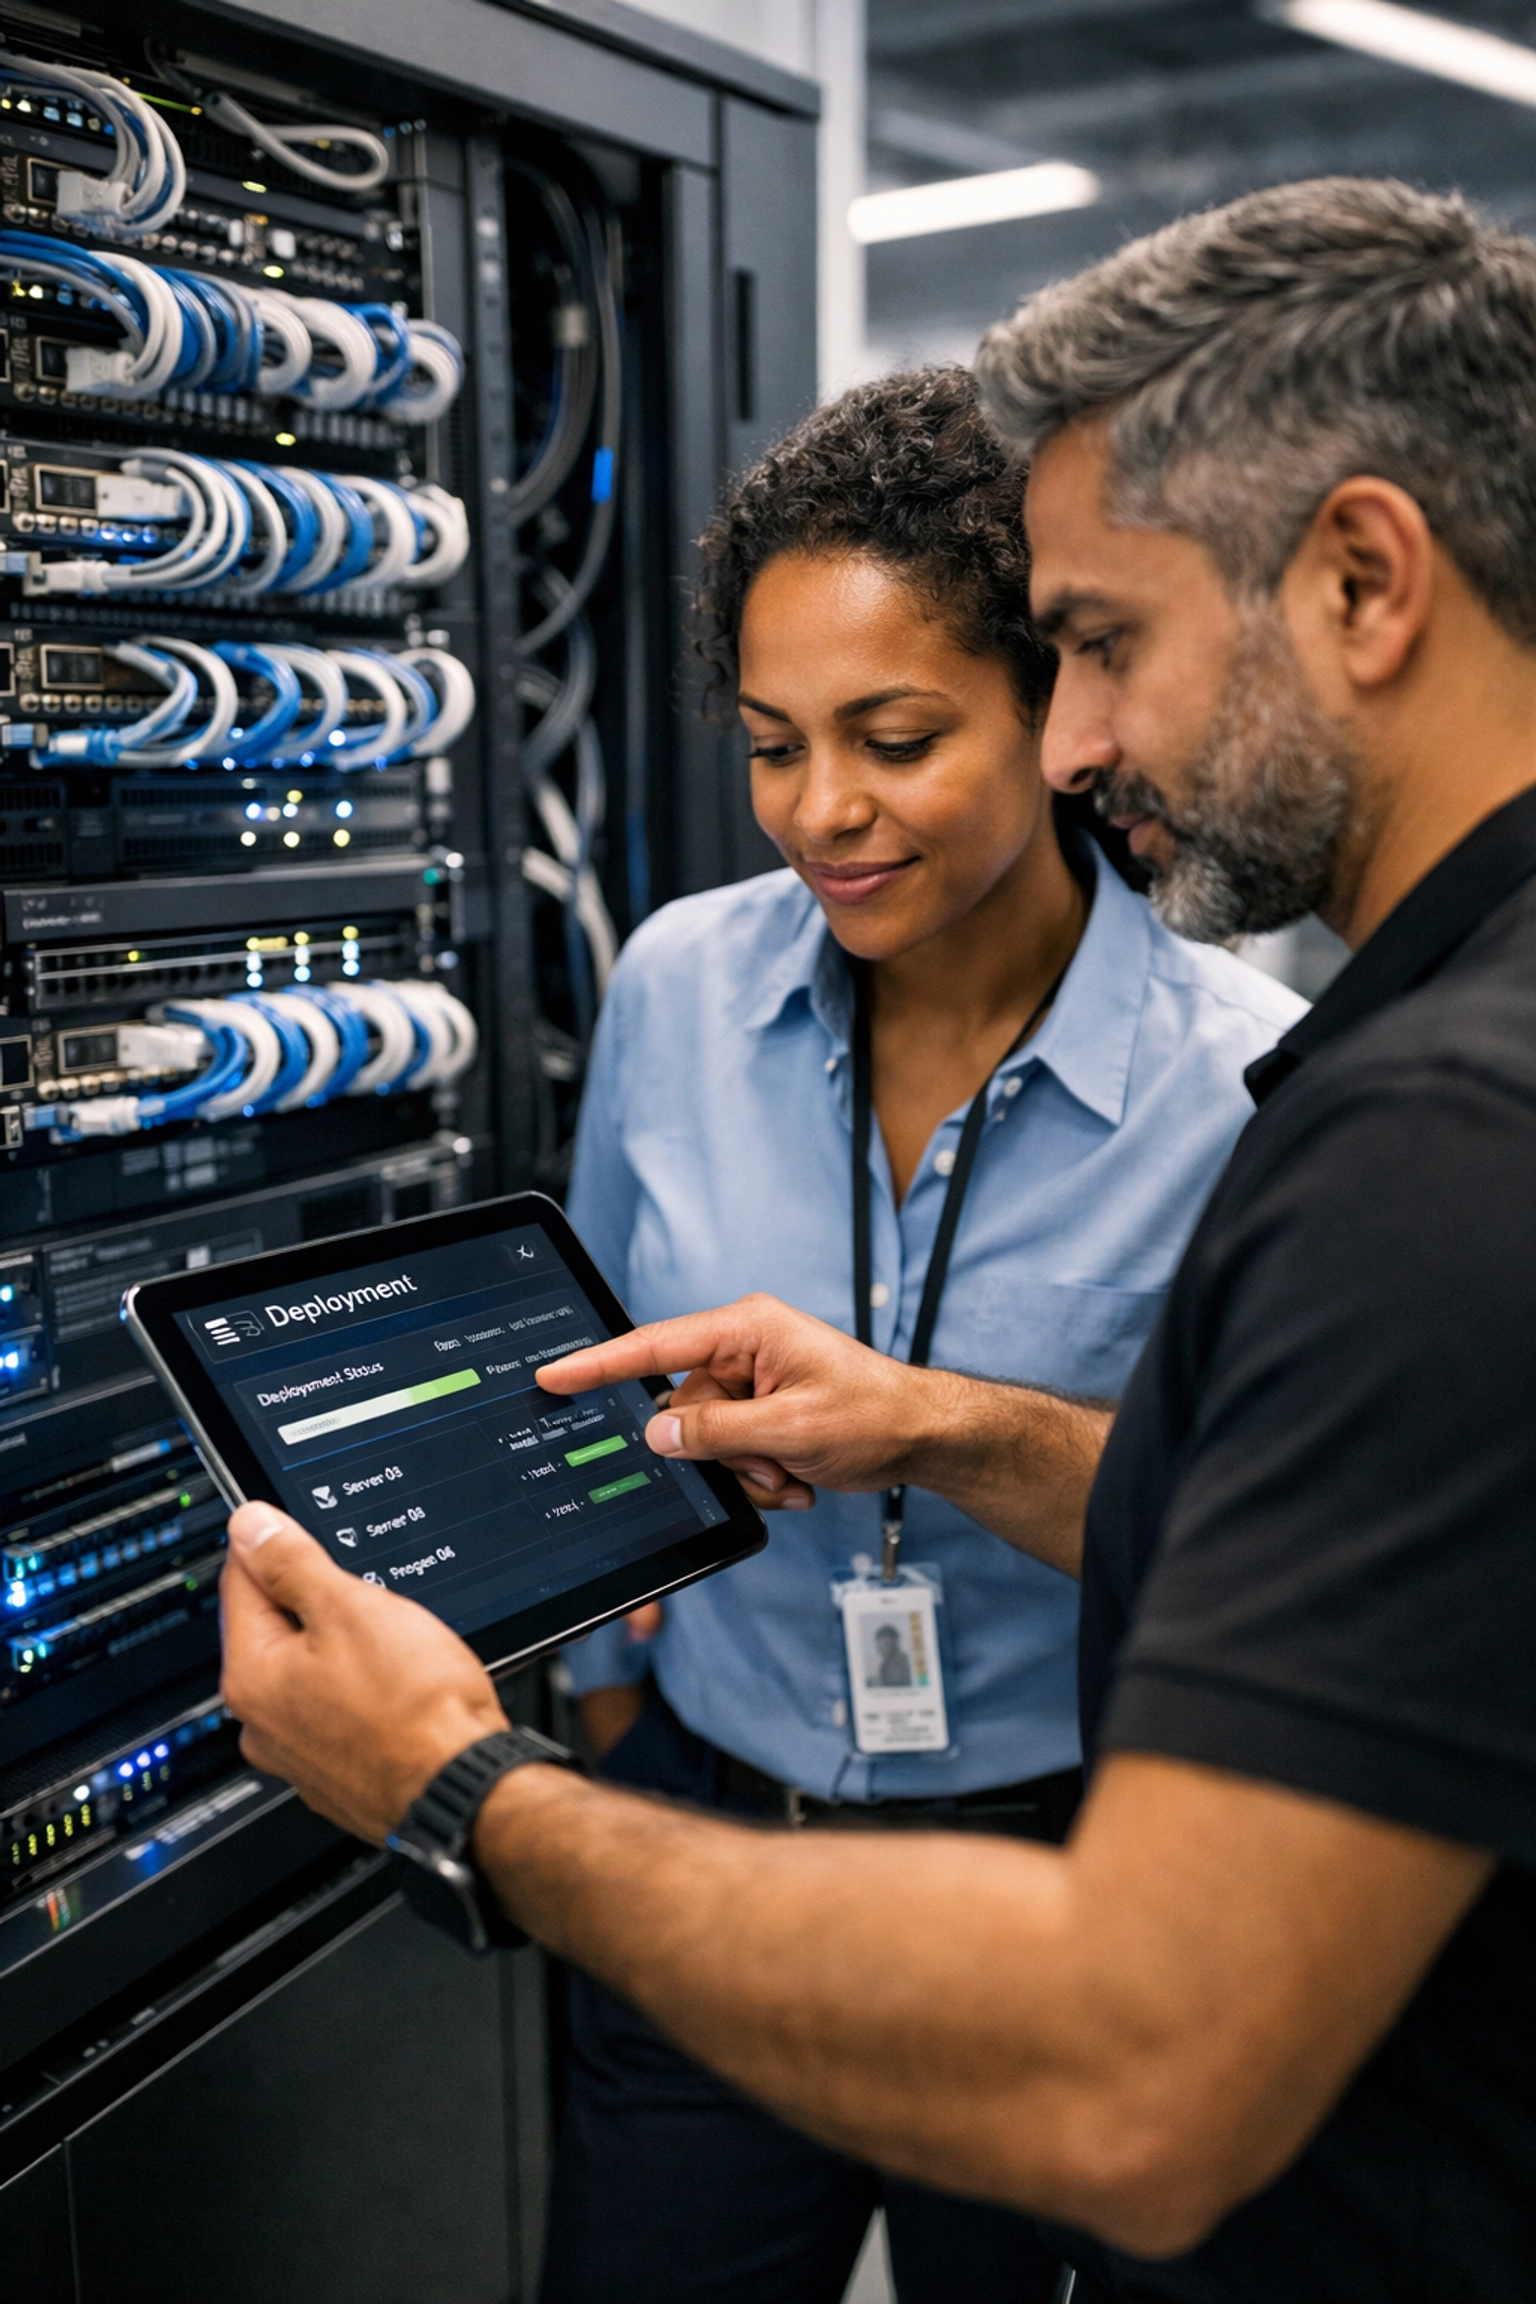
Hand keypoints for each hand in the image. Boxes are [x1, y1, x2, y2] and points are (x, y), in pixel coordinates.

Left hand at [220, 1504, 508, 1842]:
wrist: (465, 1788)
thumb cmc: (414, 1708)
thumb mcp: (352, 1608)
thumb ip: (294, 1563)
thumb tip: (250, 1526)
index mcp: (252, 1676)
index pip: (240, 1581)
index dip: (272, 1541)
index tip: (293, 1523)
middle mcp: (262, 1724)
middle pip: (275, 1629)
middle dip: (315, 1601)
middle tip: (365, 1588)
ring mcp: (300, 1757)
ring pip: (311, 1673)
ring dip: (343, 1648)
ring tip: (394, 1642)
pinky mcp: (339, 1775)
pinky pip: (339, 1712)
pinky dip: (363, 1692)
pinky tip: (400, 1687)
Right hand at [538, 1294, 934, 1500]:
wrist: (923, 1435)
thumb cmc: (874, 1415)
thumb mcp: (790, 1430)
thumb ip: (715, 1432)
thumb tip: (659, 1433)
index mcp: (746, 1329)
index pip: (655, 1346)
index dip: (599, 1363)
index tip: (553, 1374)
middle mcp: (743, 1348)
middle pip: (684, 1409)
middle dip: (724, 1452)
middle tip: (773, 1463)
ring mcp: (752, 1379)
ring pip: (707, 1440)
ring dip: (748, 1469)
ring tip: (795, 1470)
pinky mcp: (762, 1409)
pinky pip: (731, 1451)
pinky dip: (762, 1472)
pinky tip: (799, 1474)